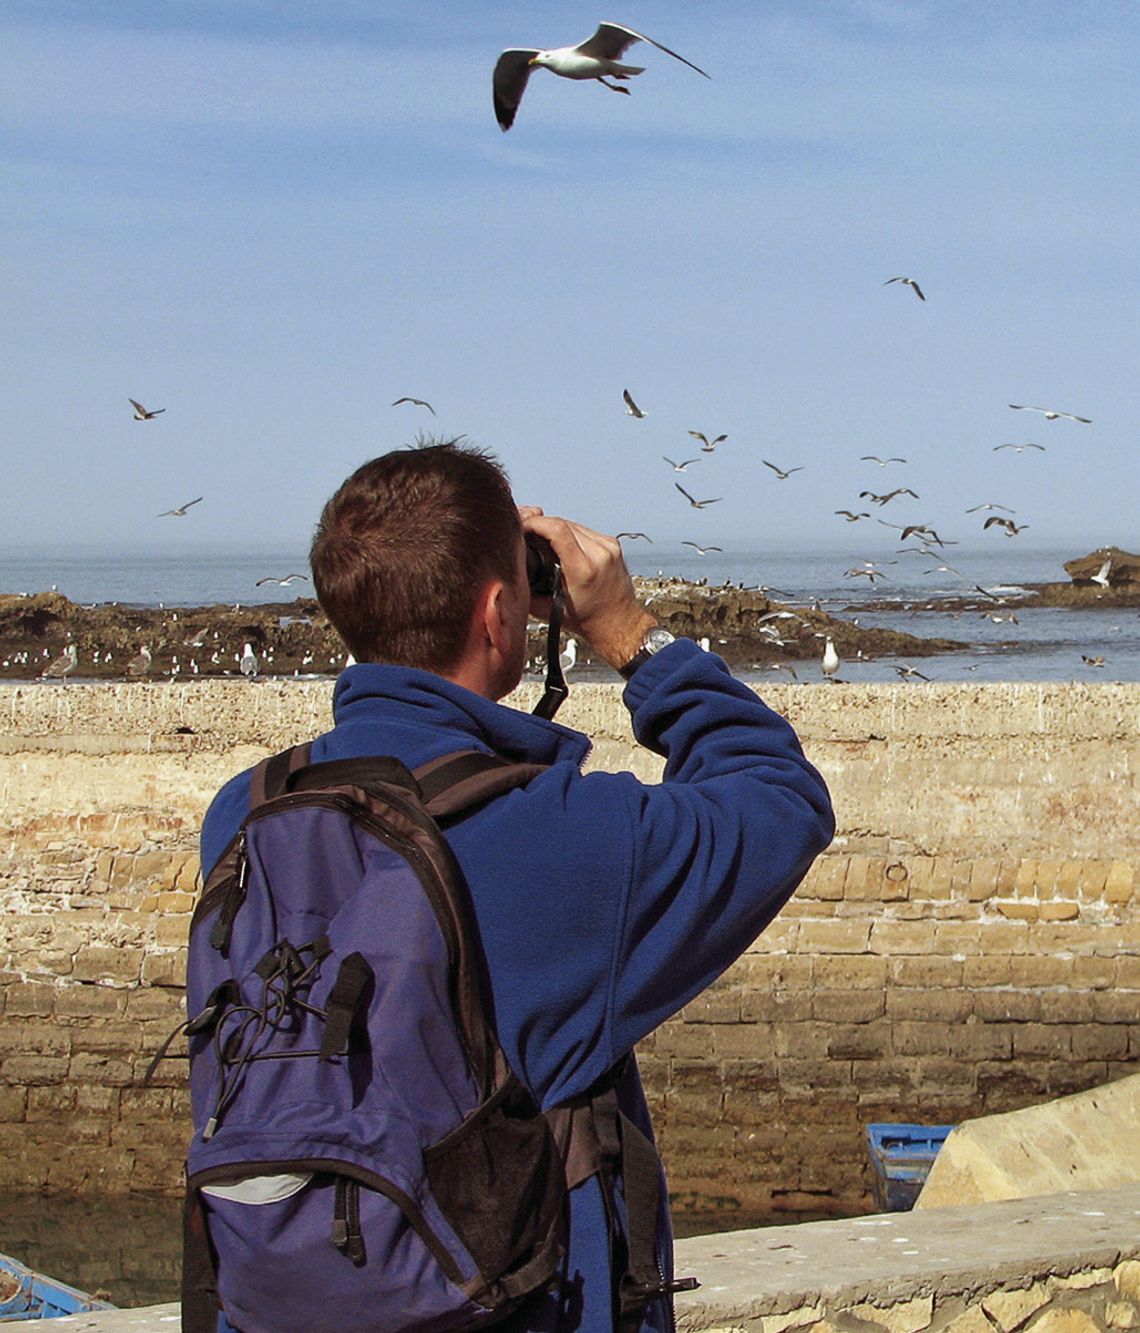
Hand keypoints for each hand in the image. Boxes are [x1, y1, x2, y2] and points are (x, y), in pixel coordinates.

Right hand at [520, 511, 658, 669]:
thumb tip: (511, 568)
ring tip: (542, 540)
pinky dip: (569, 534)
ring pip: (573, 523)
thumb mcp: (549, 609)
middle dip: (541, 525)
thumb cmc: (588, 620)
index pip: (557, 529)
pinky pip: (584, 530)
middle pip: (563, 523)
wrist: (618, 623)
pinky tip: (561, 544)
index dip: (535, 523)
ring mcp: (609, 547)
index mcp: (584, 570)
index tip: (522, 527)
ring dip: (554, 528)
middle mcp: (599, 554)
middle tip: (527, 534)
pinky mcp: (612, 544)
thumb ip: (527, 588)